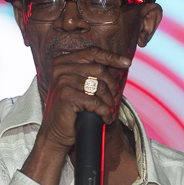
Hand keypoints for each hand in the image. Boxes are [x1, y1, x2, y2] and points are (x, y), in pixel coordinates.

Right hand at [19, 46, 130, 184]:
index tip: (127, 63)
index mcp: (63, 61)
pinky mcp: (66, 96)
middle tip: (114, 100)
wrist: (56, 132)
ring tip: (109, 111)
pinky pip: (95, 101)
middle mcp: (61, 69)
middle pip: (99, 69)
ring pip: (99, 86)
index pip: (92, 52)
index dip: (112, 56)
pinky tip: (105, 118)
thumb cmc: (72, 109)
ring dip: (109, 101)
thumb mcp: (81, 86)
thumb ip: (94, 72)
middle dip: (112, 86)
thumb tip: (123, 62)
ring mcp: (62, 81)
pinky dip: (104, 111)